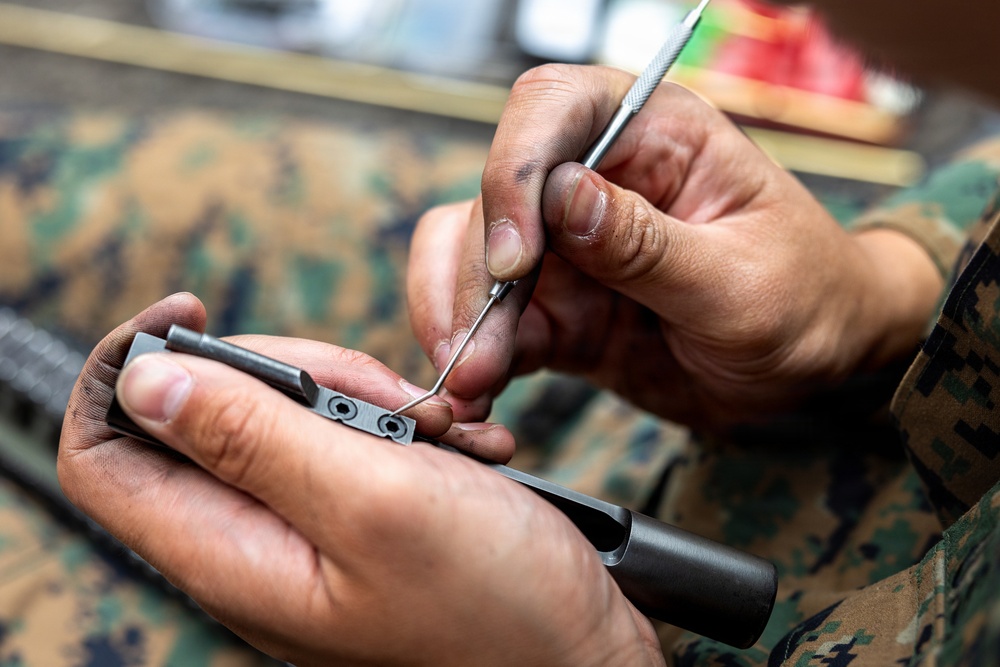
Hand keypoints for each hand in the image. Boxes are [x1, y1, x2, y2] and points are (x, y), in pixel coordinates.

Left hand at [58, 294, 661, 665]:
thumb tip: (147, 380)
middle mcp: (256, 544)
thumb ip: (255, 437)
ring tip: (440, 430)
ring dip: (366, 398)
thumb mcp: (374, 500)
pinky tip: (460, 447)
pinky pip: (352, 438)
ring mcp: (310, 531)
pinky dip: (405, 423)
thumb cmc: (495, 605)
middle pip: (209, 411)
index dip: (125, 367)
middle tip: (381, 394)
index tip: (191, 311)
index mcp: (231, 552)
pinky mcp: (361, 517)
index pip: (105, 451)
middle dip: (296, 374)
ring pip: (291, 415)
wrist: (581, 653)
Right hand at [408, 65, 940, 427]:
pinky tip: (478, 401)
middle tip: (476, 353)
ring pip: (472, 261)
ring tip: (470, 388)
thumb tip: (562, 197)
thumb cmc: (805, 298)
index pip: (555, 108)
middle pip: (494, 196)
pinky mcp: (558, 310)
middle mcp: (597, 180)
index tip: (515, 259)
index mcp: (655, 135)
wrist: (815, 367)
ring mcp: (570, 249)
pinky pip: (493, 326)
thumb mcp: (741, 279)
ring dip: (460, 323)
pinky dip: (475, 361)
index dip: (514, 171)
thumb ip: (650, 244)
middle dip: (472, 276)